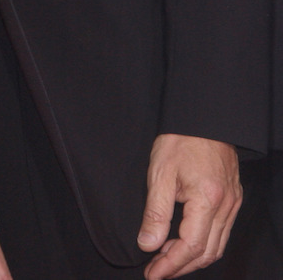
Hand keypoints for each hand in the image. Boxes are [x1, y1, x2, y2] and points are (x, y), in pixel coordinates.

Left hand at [138, 134, 240, 277]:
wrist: (203, 116)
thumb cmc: (181, 139)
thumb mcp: (160, 173)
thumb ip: (155, 212)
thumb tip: (147, 244)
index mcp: (208, 200)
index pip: (191, 247)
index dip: (170, 264)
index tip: (152, 274)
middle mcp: (226, 206)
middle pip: (207, 253)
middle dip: (180, 266)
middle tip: (156, 271)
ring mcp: (232, 203)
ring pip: (216, 246)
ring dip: (191, 258)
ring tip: (165, 258)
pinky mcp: (232, 198)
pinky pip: (221, 232)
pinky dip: (202, 244)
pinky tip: (182, 240)